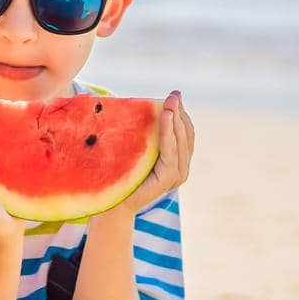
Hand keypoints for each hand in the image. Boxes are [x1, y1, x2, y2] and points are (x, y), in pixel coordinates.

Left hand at [110, 91, 193, 216]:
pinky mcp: (169, 178)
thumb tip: (135, 106)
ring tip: (170, 103)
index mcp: (176, 161)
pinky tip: (165, 117)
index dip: (182, 114)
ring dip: (176, 119)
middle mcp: (181, 168)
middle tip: (174, 95)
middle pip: (186, 134)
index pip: (185, 133)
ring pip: (181, 141)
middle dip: (180, 113)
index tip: (175, 96)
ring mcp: (177, 175)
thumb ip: (142, 134)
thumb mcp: (134, 149)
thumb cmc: (119, 175)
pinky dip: (169, 132)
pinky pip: (171, 151)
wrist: (112, 204)